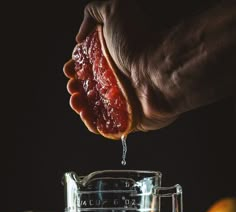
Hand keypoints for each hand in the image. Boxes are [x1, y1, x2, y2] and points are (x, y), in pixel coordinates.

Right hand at [63, 0, 177, 132]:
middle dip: (75, 86)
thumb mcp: (115, 10)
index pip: (88, 66)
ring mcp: (122, 101)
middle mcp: (117, 80)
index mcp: (113, 59)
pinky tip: (85, 113)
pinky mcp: (127, 120)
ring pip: (94, 107)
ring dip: (79, 104)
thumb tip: (80, 36)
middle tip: (73, 85)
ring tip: (76, 100)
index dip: (75, 68)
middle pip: (88, 87)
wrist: (159, 71)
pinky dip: (91, 123)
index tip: (69, 69)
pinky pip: (105, 126)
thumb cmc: (140, 42)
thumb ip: (94, 13)